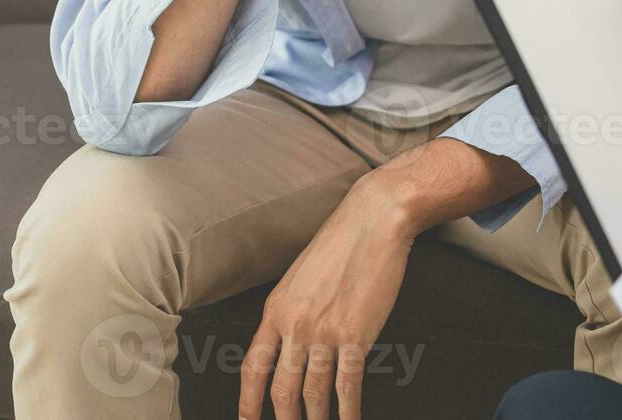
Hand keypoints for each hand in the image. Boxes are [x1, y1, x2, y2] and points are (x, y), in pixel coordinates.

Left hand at [239, 175, 415, 419]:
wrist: (372, 221)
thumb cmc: (341, 241)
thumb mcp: (300, 275)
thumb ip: (291, 309)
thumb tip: (292, 339)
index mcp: (276, 309)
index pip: (253, 367)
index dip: (248, 400)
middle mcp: (294, 325)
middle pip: (281, 389)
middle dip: (284, 418)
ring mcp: (324, 333)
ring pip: (314, 393)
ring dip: (317, 419)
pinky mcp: (355, 336)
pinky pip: (348, 385)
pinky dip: (349, 411)